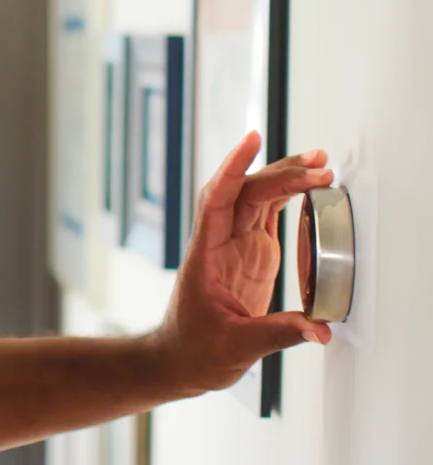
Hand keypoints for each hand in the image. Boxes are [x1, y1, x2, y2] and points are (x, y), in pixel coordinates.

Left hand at [153, 131, 333, 396]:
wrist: (179, 360)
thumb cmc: (194, 351)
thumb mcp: (236, 347)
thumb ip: (278, 334)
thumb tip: (319, 329)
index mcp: (206, 255)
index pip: (217, 198)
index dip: (233, 167)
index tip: (251, 141)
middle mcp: (218, 243)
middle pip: (245, 193)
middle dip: (279, 172)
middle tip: (318, 165)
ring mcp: (234, 247)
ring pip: (257, 199)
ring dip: (285, 179)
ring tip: (320, 166)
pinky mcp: (250, 255)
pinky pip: (266, 215)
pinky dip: (286, 198)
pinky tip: (307, 186)